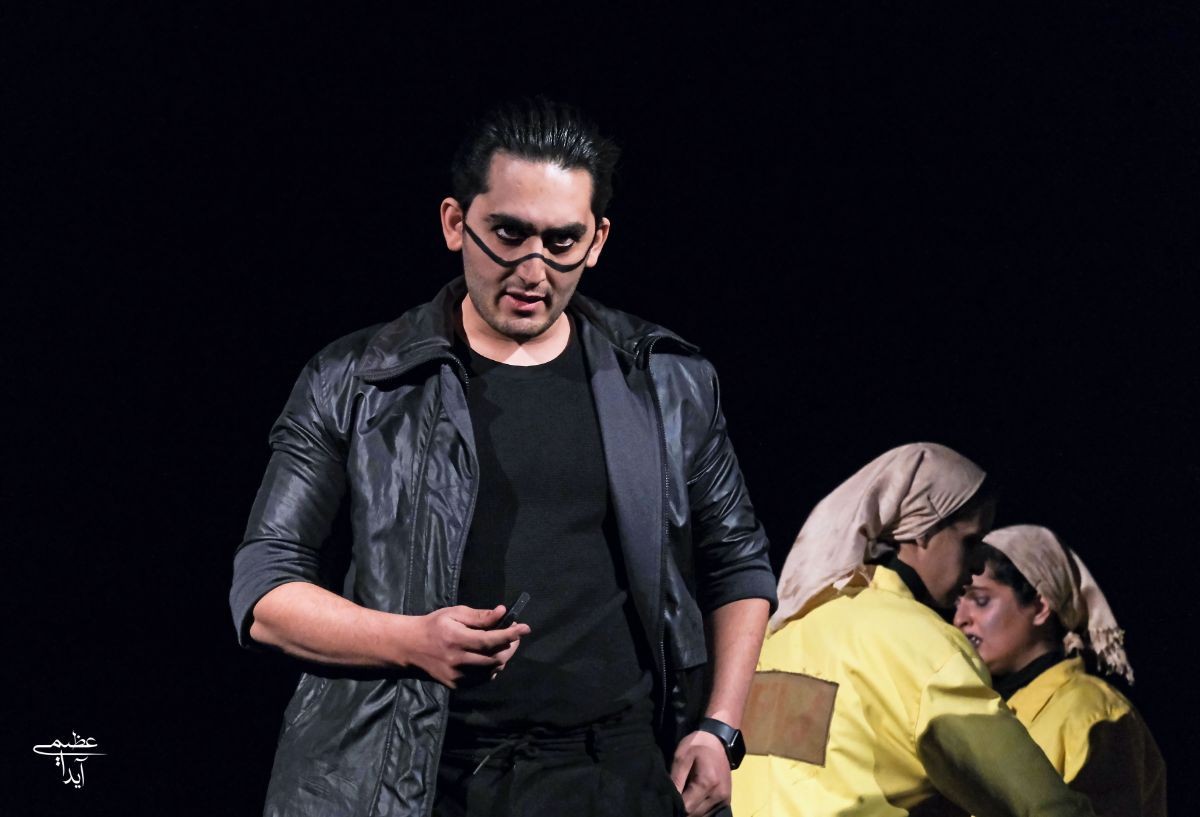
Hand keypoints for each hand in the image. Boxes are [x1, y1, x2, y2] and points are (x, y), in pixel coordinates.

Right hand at [402, 605, 529, 687]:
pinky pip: (482, 679)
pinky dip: (491, 669)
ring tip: (502, 646)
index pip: (490, 640)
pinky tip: (489, 658)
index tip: (525, 628)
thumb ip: (479, 616)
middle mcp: (458, 660)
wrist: (410, 647)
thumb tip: (502, 612)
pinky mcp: (455, 685)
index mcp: (457, 639)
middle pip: (495, 658)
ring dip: (502, 658)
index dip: (511, 634)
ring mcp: (457, 676)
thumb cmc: (434, 625)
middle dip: (510, 646)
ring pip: (491, 671)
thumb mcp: (454, 613)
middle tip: (514, 636)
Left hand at [670, 729, 730, 816]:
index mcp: (707, 783)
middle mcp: (719, 794)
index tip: (669, 799)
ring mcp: (725, 799)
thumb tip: (669, 799)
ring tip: (685, 796)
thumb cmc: (697, 745)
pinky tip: (694, 798)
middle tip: (675, 797)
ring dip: (692, 810)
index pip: (687, 808)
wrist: (717, 740)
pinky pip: (710, 812)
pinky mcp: (726, 800)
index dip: (676, 806)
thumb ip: (675, 780)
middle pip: (695, 814)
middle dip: (683, 809)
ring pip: (702, 815)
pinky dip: (700, 808)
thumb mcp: (681, 757)